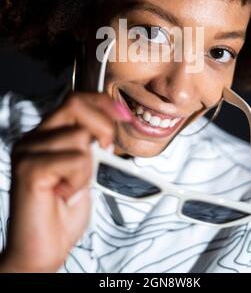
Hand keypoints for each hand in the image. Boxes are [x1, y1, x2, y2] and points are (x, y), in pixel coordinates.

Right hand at [0, 91, 130, 271]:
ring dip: (88, 167)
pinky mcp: (29, 169)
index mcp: (45, 135)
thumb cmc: (63, 213)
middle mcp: (33, 139)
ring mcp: (28, 152)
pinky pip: (76, 160)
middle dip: (102, 127)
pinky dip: (80, 180)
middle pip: (75, 105)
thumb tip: (111, 122)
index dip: (103, 102)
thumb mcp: (84, 169)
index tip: (124, 114)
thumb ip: (91, 143)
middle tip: (103, 154)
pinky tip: (65, 194)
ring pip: (81, 137)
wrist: (42, 250)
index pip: (75, 100)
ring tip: (73, 186)